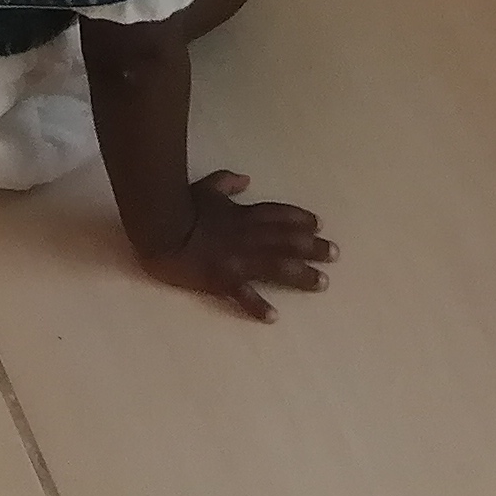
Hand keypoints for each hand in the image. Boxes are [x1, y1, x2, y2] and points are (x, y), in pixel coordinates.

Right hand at [142, 173, 334, 318]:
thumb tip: (246, 179)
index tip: (320, 225)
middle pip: (287, 241)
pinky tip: (274, 316)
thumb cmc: (181, 206)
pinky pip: (243, 295)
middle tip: (336, 254)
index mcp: (243, 215)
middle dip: (313, 248)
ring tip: (323, 282)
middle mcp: (248, 237)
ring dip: (301, 275)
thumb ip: (227, 183)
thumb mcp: (205, 186)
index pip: (279, 215)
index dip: (301, 219)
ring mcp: (237, 260)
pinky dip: (258, 306)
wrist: (160, 229)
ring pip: (276, 266)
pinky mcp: (222, 279)